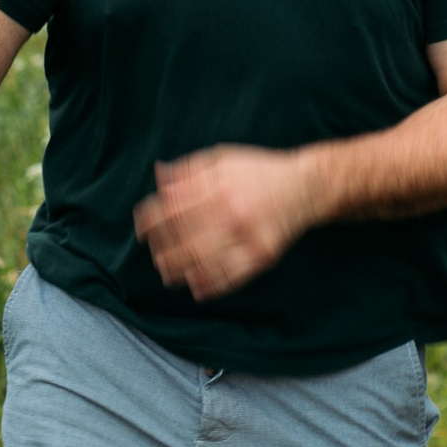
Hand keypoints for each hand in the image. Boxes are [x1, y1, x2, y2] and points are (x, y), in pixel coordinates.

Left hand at [134, 146, 320, 300]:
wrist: (305, 187)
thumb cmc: (259, 171)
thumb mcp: (223, 159)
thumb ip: (190, 169)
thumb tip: (159, 177)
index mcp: (218, 185)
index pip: (174, 207)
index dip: (152, 220)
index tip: (141, 228)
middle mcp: (231, 211)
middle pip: (185, 237)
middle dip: (162, 248)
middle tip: (153, 253)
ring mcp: (247, 237)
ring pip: (203, 260)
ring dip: (179, 269)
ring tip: (166, 273)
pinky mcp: (262, 256)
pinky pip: (231, 276)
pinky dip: (210, 285)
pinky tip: (196, 287)